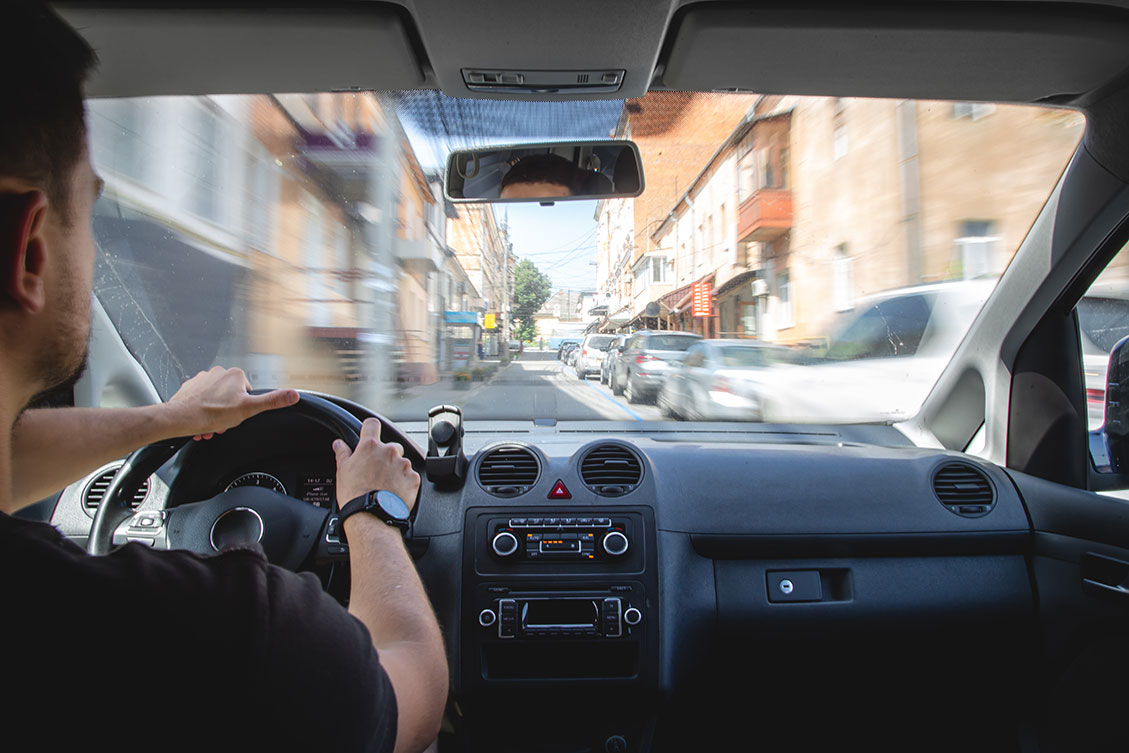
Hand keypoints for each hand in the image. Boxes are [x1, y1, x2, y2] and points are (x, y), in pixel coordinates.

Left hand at [165, 366, 298, 440]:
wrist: (180, 417)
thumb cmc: (211, 413)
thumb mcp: (248, 409)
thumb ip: (272, 401)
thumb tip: (293, 395)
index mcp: (235, 375)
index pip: (248, 393)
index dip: (243, 408)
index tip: (236, 416)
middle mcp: (218, 372)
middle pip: (231, 397)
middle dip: (227, 413)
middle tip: (221, 423)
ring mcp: (203, 378)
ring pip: (216, 400)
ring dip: (214, 415)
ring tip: (209, 425)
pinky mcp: (191, 386)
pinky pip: (201, 400)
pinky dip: (202, 412)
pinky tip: (200, 421)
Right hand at [333, 418, 419, 510]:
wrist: (370, 516)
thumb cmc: (354, 495)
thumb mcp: (342, 471)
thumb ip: (343, 453)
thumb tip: (339, 444)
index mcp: (370, 447)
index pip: (372, 424)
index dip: (370, 429)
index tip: (369, 435)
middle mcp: (389, 452)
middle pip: (391, 446)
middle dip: (385, 456)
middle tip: (377, 471)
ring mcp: (403, 464)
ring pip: (401, 462)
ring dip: (396, 470)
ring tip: (385, 485)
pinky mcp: (413, 478)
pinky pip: (410, 476)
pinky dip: (404, 482)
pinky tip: (394, 491)